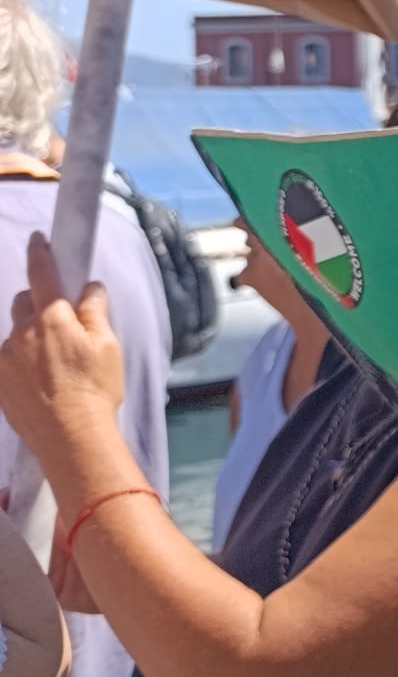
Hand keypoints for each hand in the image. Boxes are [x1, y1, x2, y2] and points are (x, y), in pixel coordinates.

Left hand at [0, 234, 125, 463]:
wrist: (69, 436)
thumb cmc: (95, 389)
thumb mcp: (108, 347)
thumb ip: (95, 312)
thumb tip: (90, 287)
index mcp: (53, 318)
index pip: (42, 275)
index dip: (41, 254)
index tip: (39, 239)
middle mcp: (22, 332)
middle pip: (24, 303)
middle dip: (39, 304)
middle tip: (61, 321)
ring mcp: (6, 357)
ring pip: (16, 333)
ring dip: (31, 336)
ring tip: (54, 363)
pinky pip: (9, 360)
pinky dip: (22, 361)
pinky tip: (42, 381)